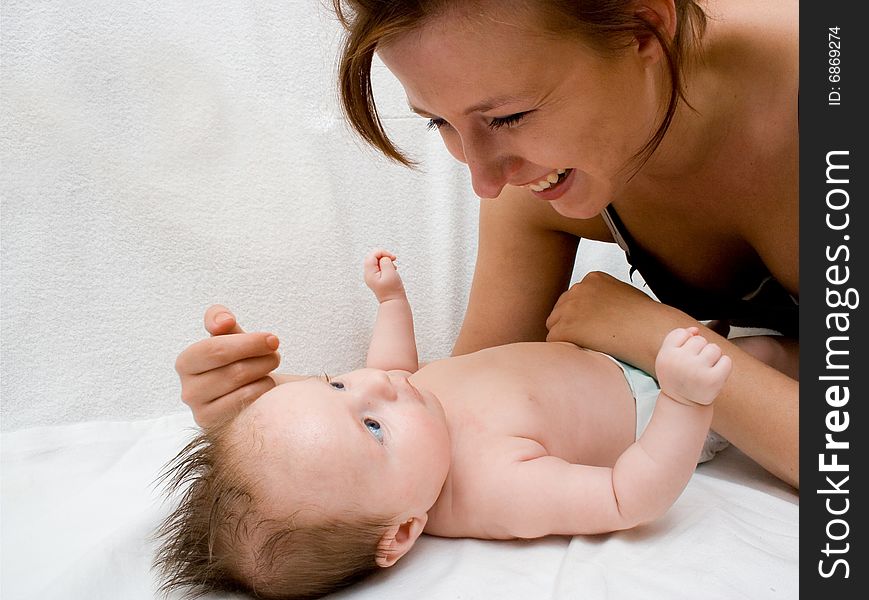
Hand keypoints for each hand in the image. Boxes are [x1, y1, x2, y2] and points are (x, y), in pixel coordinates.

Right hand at [174, 305, 280, 426]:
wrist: (251, 393)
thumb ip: (220, 319)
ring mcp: (201, 412)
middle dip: (260, 358)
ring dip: (264, 371)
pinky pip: (246, 403)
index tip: (272, 339)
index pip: (215, 350)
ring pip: (241, 386)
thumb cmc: (238, 360)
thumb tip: (223, 322)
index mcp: (186, 362)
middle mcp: (188, 390)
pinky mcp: (217, 426)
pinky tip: (266, 384)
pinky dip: (262, 390)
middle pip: (232, 370)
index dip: (248, 343)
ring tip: (271, 365)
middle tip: (275, 353)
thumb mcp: (229, 335)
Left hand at [364, 249, 405, 301]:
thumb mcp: (390, 273)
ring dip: (385, 261)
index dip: (383, 253)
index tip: (392, 258)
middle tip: (393, 261)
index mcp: (369, 273)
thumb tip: (383, 258)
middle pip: (373, 257)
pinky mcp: (376, 278)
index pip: (372, 255)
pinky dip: (386, 266)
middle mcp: (368, 274)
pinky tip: (391, 271)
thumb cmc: (393, 290)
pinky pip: (379, 267)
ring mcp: (371, 276)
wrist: (393, 302)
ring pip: (376, 261)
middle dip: (384, 256)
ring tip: (393, 268)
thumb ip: (385, 262)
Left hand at [546, 271, 688, 370]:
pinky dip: (564, 348)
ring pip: (554, 325)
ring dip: (565, 336)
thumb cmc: (645, 319)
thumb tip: (597, 313)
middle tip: (586, 338)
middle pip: (560, 309)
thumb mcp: (624, 295)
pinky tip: (581, 351)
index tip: (591, 325)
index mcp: (593, 279)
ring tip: (585, 345)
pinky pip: (553, 340)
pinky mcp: (566, 327)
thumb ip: (605, 298)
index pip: (572, 297)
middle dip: (569, 324)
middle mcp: (578, 289)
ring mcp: (570, 308)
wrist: (649, 331)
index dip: (579, 314)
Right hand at [655, 327, 731, 405]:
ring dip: (713, 357)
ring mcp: (697, 371)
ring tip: (704, 370)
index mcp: (666, 355)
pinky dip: (723, 366)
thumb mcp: (668, 357)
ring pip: (714, 348)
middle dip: (700, 350)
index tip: (681, 356)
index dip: (684, 343)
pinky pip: (726, 360)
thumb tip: (695, 330)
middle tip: (693, 366)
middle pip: (699, 340)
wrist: (682, 404)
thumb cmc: (676, 377)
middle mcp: (679, 361)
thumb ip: (677, 338)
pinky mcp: (713, 380)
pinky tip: (713, 375)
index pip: (682, 333)